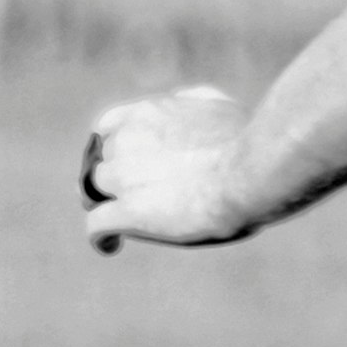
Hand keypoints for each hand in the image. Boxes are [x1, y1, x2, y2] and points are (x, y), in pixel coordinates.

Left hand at [77, 84, 261, 249]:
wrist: (250, 172)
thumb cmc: (246, 141)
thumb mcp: (217, 105)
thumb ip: (191, 101)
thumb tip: (179, 102)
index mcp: (147, 113)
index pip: (106, 128)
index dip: (111, 149)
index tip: (121, 163)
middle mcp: (127, 140)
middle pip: (102, 162)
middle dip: (112, 180)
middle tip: (128, 199)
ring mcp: (123, 176)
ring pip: (95, 192)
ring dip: (107, 206)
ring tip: (121, 225)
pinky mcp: (128, 212)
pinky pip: (96, 226)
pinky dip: (100, 237)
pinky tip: (110, 246)